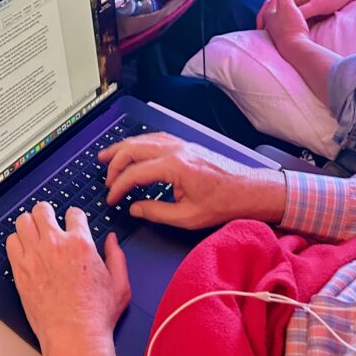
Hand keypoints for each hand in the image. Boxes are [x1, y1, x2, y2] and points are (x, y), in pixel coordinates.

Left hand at [7, 203, 130, 355]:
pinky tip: (23, 249)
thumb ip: (117, 256)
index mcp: (80, 244)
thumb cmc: (96, 315)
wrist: (75, 337)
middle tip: (48, 220)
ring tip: (33, 232)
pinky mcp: (20, 270)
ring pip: (23, 221)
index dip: (74, 217)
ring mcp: (35, 256)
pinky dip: (16, 242)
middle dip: (47, 213)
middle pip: (42, 209)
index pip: (73, 213)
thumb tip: (112, 241)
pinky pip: (10, 243)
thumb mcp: (120, 283)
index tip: (72, 223)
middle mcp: (55, 245)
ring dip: (29, 224)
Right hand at [99, 133, 286, 229]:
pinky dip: (139, 144)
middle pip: (133, 149)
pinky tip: (134, 149)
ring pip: (143, 139)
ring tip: (108, 157)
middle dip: (114, 163)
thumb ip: (156, 212)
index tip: (112, 199)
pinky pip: (155, 138)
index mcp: (174, 166)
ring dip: (123, 148)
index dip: (118, 186)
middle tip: (104, 177)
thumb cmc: (224, 203)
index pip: (135, 173)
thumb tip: (134, 208)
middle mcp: (175, 150)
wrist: (250, 191)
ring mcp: (181, 144)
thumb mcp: (188, 216)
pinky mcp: (186, 146)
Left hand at [261, 0, 309, 50]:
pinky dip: (293, 15)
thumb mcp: (287, 3)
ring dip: (289, 4)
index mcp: (268, 12)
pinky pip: (287, 22)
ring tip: (298, 0)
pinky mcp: (285, 39)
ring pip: (281, 13)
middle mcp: (269, 22)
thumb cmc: (291, 28)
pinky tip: (300, 17)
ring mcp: (276, 31)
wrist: (296, 50)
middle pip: (277, 3)